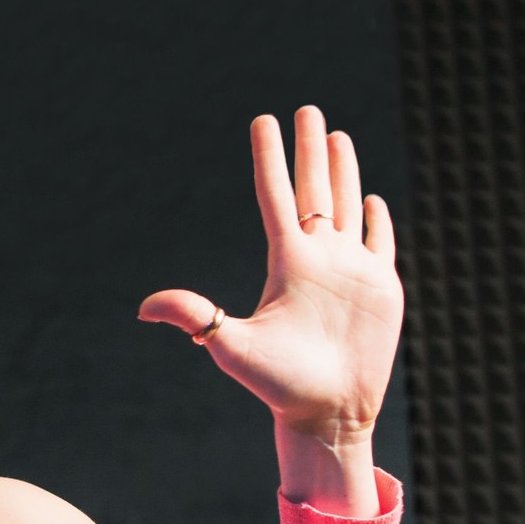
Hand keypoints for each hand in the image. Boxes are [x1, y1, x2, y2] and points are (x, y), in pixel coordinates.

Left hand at [138, 106, 402, 438]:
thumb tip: (142, 308)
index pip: (276, 196)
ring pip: (345, 205)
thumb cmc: (278, 385)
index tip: (263, 120)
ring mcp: (351, 271)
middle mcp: (318, 259)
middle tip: (306, 110)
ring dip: (341, 170)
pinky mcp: (382, 287)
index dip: (269, 158)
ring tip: (334, 135)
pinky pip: (380, 242)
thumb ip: (194, 317)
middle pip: (314, 190)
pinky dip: (376, 219)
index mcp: (286, 263)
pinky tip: (371, 198)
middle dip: (310, 149)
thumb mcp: (231, 345)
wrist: (326, 412)